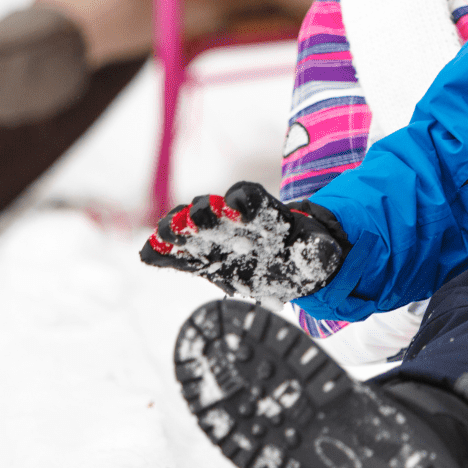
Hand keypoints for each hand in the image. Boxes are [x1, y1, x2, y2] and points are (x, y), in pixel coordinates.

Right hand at [140, 182, 350, 300]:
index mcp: (265, 214)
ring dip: (178, 230)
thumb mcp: (318, 253)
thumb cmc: (304, 255)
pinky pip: (178, 255)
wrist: (290, 269)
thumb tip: (314, 252)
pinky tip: (149, 254)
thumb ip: (316, 252)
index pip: (251, 198)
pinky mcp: (201, 260)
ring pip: (190, 228)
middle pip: (215, 209)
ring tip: (166, 236)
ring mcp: (214, 239)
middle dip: (206, 213)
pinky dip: (164, 253)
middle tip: (197, 219)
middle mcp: (233, 221)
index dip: (245, 200)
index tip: (240, 206)